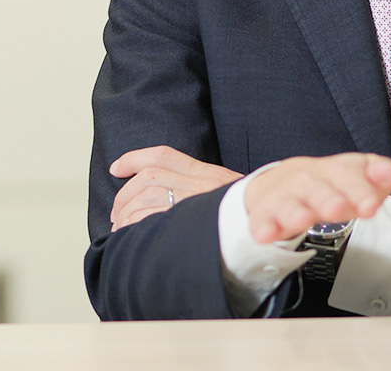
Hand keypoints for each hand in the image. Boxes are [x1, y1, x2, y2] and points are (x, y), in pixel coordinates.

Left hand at [109, 145, 241, 230]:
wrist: (274, 224)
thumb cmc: (249, 215)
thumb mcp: (227, 193)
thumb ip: (202, 190)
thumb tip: (166, 196)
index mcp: (207, 174)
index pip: (164, 156)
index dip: (135, 158)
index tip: (117, 167)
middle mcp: (201, 184)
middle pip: (149, 178)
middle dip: (125, 195)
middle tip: (117, 212)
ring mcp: (196, 203)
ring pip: (148, 197)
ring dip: (127, 212)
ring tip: (121, 226)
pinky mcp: (193, 223)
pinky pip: (154, 220)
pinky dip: (136, 226)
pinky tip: (131, 235)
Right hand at [245, 153, 390, 243]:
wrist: (275, 186)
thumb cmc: (322, 185)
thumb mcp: (351, 178)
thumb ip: (376, 175)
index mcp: (332, 170)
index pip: (347, 172)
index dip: (360, 188)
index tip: (371, 205)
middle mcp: (307, 179)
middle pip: (316, 186)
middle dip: (328, 197)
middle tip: (339, 209)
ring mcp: (284, 197)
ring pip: (288, 202)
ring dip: (295, 211)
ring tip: (304, 219)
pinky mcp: (264, 215)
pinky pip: (262, 221)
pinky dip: (263, 227)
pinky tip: (268, 234)